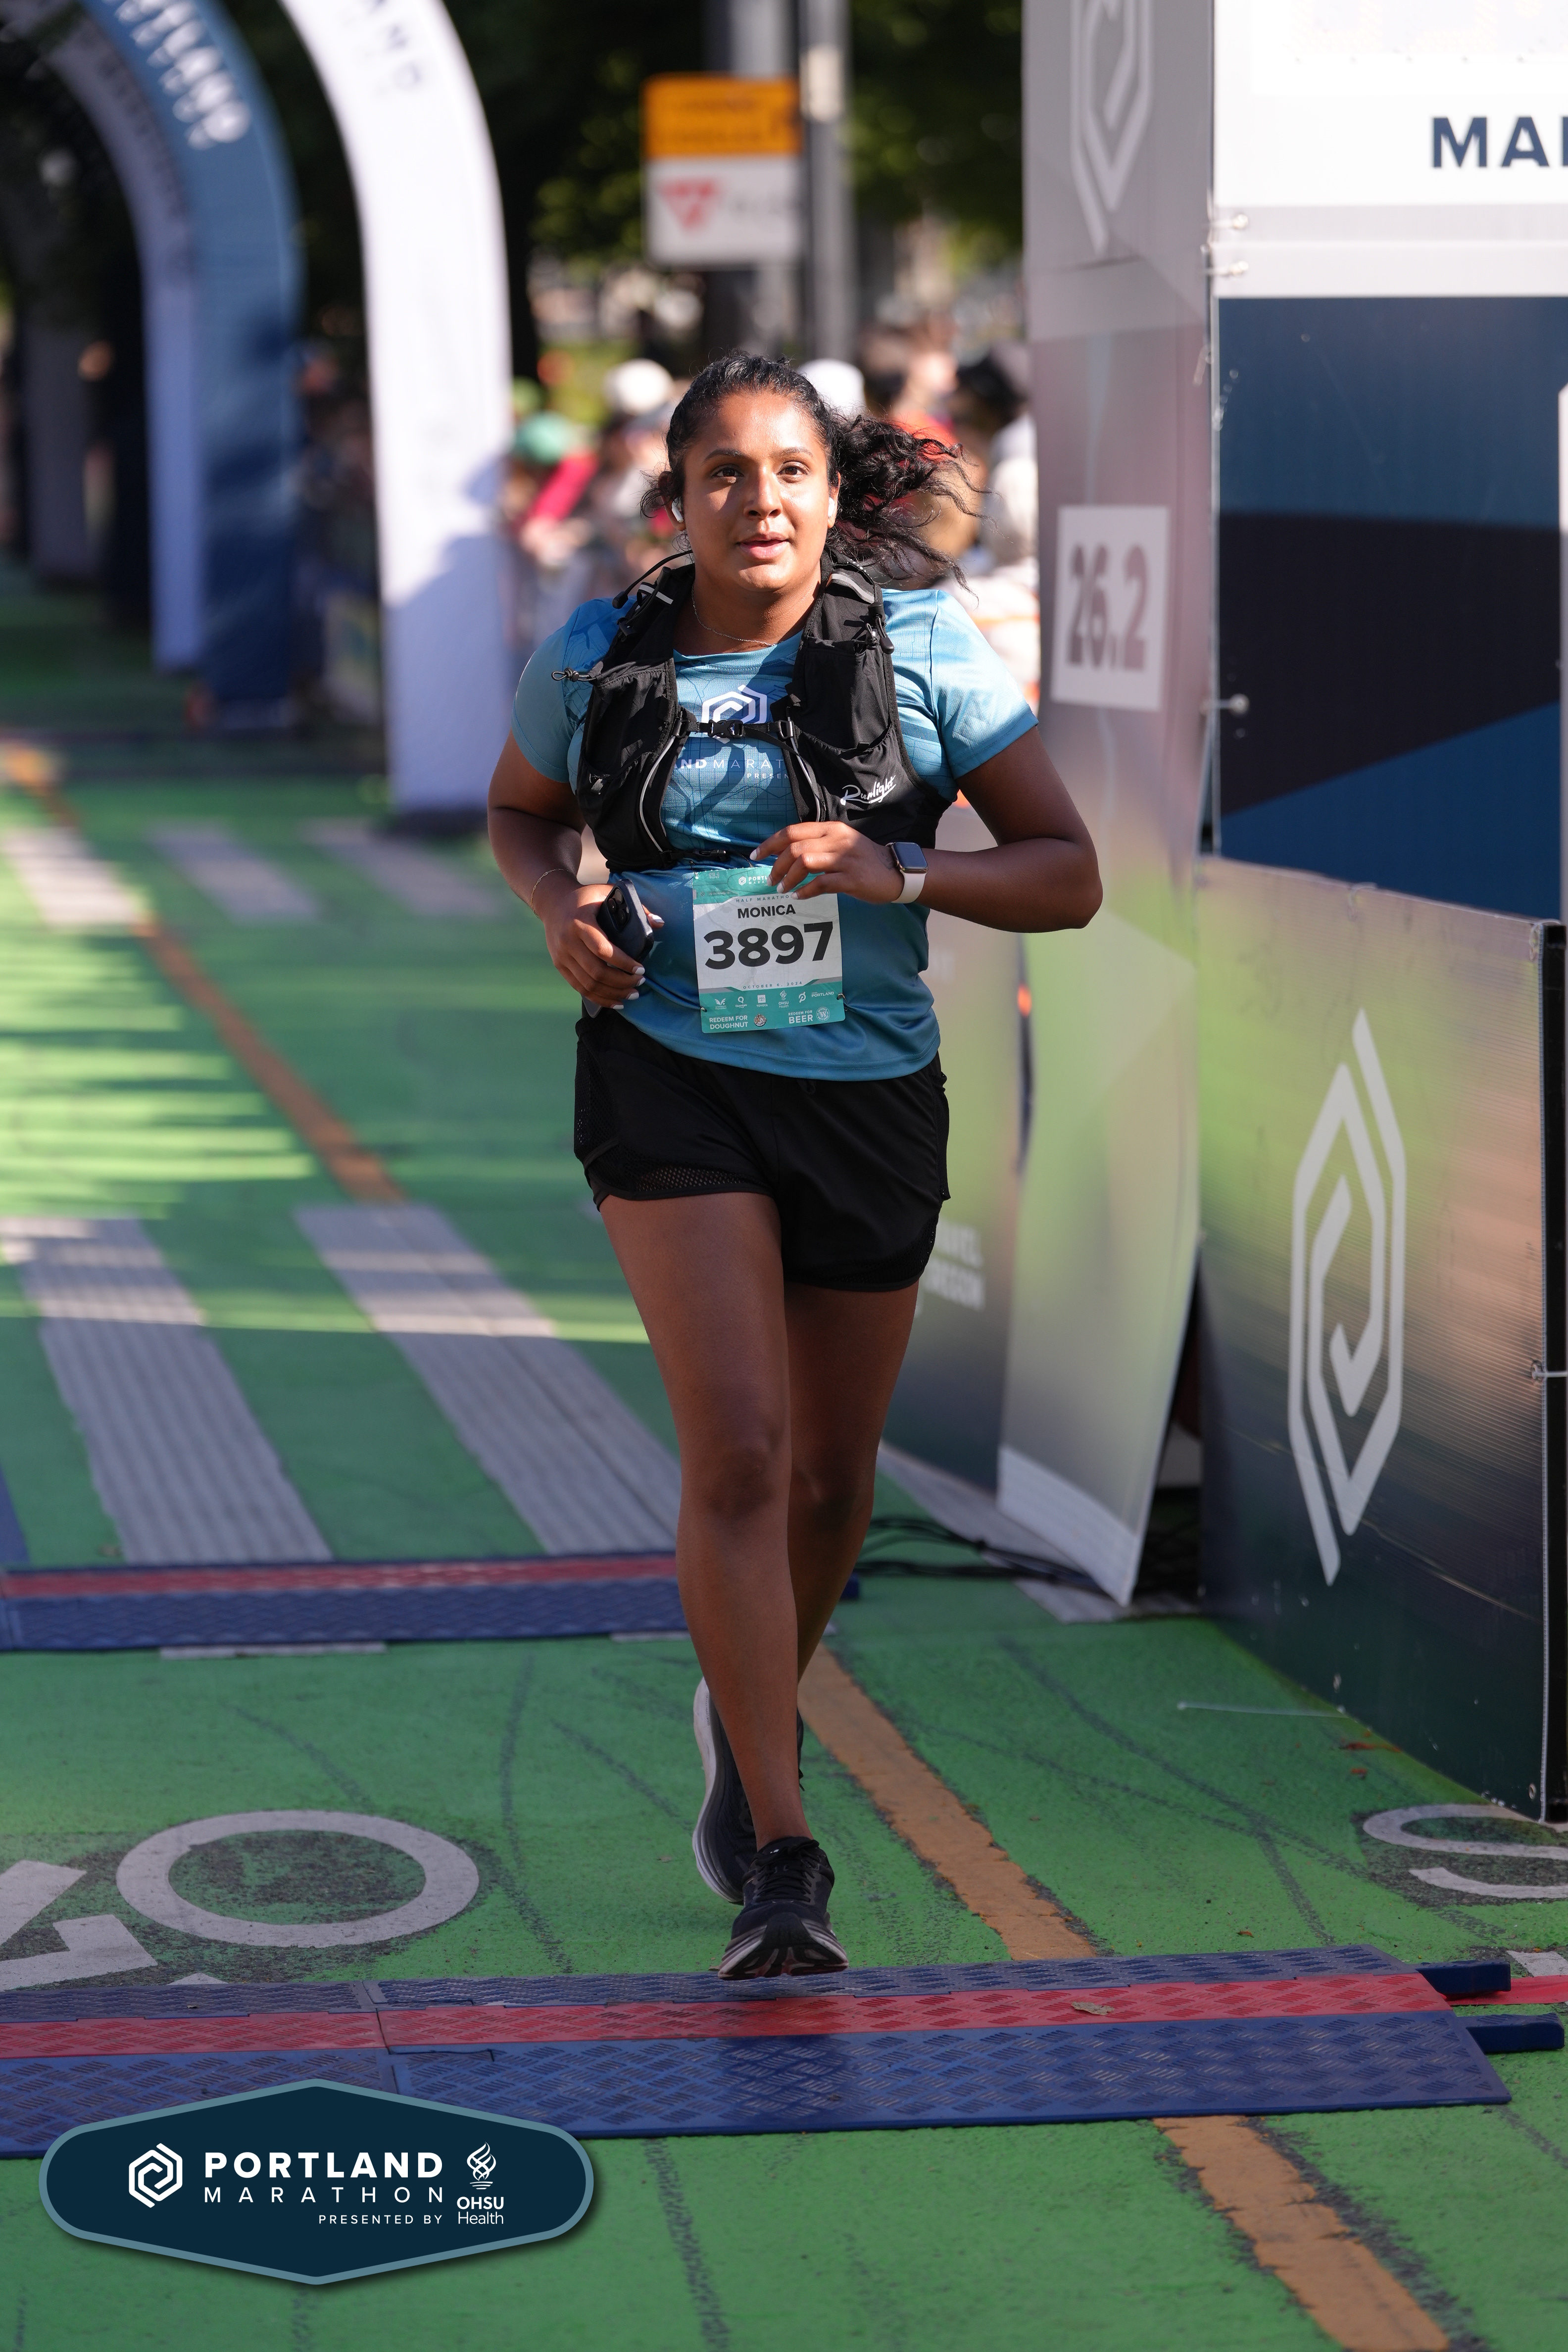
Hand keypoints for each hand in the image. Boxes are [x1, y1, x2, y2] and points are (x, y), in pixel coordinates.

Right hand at [538, 876, 662, 1007]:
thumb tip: (659, 923)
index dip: (623, 963)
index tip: (641, 970)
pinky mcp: (560, 965)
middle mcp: (568, 942)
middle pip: (596, 972)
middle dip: (622, 982)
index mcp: (580, 923)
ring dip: (613, 994)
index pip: (603, 950)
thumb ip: (635, 906)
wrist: (553, 902)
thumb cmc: (586, 898)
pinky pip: (579, 988)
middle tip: (640, 982)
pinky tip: (615, 1001)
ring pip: (588, 984)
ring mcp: (561, 956)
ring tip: (632, 994)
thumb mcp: (607, 893)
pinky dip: (599, 998)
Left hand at [751, 823, 901, 903]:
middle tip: (769, 879)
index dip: (770, 843)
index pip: (792, 831)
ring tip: (782, 888)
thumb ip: (816, 843)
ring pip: (805, 862)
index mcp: (831, 829)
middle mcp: (837, 840)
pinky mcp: (853, 878)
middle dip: (776, 865)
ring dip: (788, 877)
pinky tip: (799, 897)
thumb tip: (783, 853)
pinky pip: (822, 883)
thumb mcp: (840, 842)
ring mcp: (845, 859)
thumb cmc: (863, 859)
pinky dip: (805, 891)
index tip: (756, 856)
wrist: (895, 871)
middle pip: (795, 847)